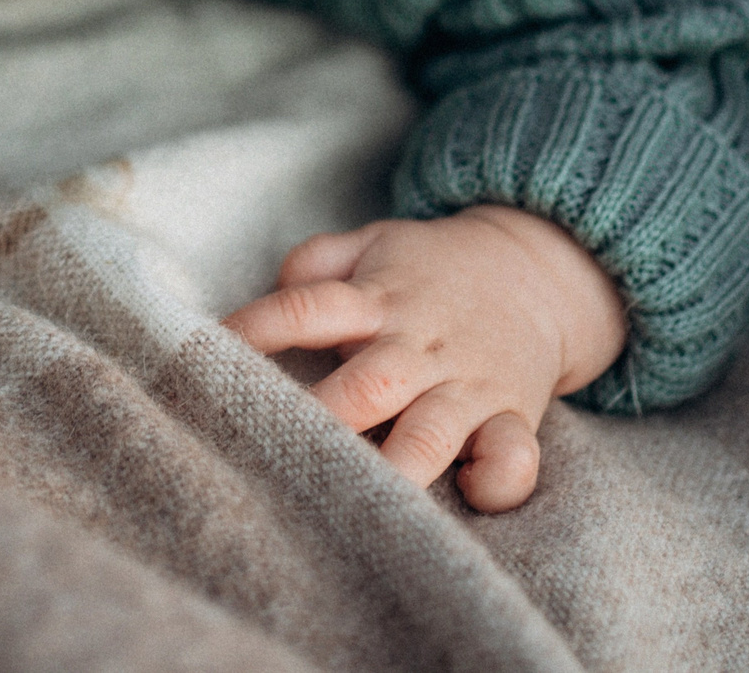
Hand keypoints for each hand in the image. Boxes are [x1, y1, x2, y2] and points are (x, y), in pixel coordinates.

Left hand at [221, 206, 625, 511]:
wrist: (540, 270)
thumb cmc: (434, 271)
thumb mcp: (377, 245)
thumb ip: (319, 259)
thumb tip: (274, 284)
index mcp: (379, 301)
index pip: (308, 308)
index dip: (258, 329)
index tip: (208, 356)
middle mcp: (419, 346)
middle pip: (366, 385)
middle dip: (322, 422)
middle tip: (274, 455)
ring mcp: (467, 385)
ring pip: (430, 433)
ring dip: (396, 467)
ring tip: (359, 503)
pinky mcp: (512, 417)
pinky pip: (511, 456)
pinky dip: (495, 479)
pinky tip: (468, 493)